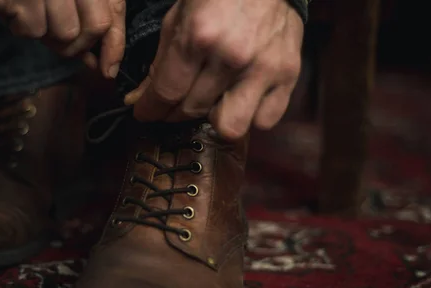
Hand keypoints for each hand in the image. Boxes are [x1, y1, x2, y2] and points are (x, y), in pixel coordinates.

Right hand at [0, 0, 125, 77]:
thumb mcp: (58, 1)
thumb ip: (84, 21)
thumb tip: (99, 61)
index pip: (115, 8)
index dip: (116, 43)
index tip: (108, 69)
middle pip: (97, 26)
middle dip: (79, 44)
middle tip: (56, 39)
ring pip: (66, 33)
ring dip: (46, 34)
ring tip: (28, 15)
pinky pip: (35, 29)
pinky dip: (21, 27)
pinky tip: (12, 10)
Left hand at [124, 0, 303, 139]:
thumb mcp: (179, 16)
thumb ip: (160, 61)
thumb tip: (142, 98)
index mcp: (200, 36)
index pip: (165, 93)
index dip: (148, 109)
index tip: (143, 113)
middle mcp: (232, 57)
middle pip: (192, 111)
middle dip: (174, 112)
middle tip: (173, 104)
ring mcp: (263, 69)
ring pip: (229, 127)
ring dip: (215, 119)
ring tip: (212, 103)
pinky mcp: (288, 75)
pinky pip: (264, 121)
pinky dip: (250, 116)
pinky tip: (242, 99)